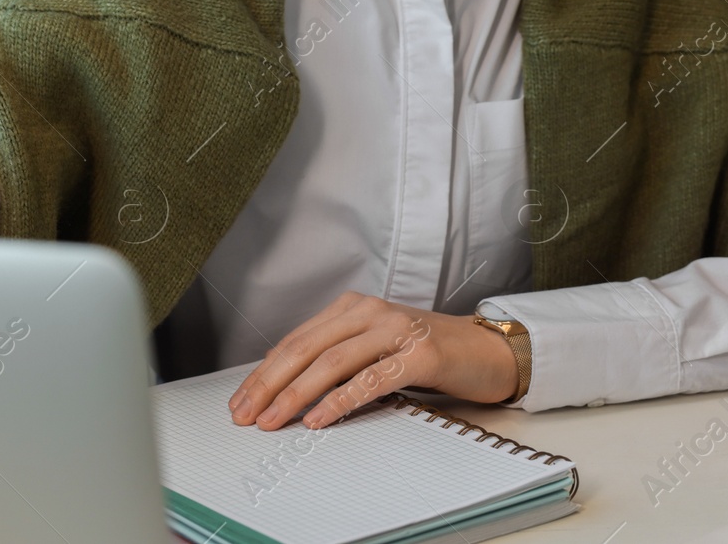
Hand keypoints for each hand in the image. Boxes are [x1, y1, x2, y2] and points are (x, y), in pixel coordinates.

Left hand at [226, 291, 517, 430]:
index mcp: (353, 307)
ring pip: (332, 362)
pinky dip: (340, 400)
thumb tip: (282, 382)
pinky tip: (319, 417)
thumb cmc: (427, 350)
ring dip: (296, 394)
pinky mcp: (420, 354)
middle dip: (269, 384)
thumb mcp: (373, 345)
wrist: (486, 349)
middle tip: (246, 413)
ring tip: (274, 420)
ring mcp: (396, 330)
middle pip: (306, 348)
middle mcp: (370, 312)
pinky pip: (371, 379)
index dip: (264, 372)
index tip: (241, 400)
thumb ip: (334, 355)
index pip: (296, 340)